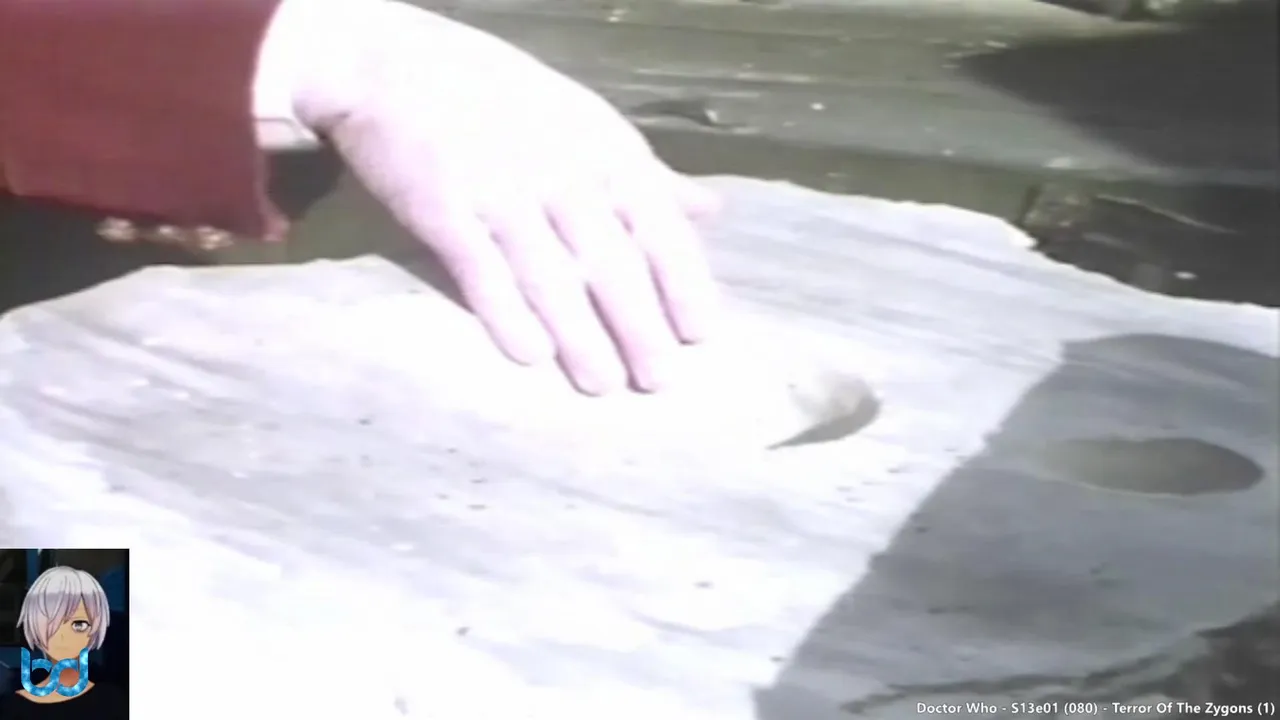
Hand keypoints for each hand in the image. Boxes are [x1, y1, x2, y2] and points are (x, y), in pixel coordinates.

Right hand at [290, 2, 719, 394]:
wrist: (390, 65)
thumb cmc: (500, 98)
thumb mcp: (585, 121)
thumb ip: (646, 173)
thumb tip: (710, 210)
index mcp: (602, 146)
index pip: (656, 222)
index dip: (681, 280)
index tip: (698, 334)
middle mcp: (559, 169)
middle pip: (610, 259)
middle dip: (638, 325)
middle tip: (657, 380)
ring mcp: (501, 190)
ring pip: (552, 275)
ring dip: (580, 336)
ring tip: (601, 385)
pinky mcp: (444, 210)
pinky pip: (483, 271)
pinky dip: (508, 314)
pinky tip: (531, 356)